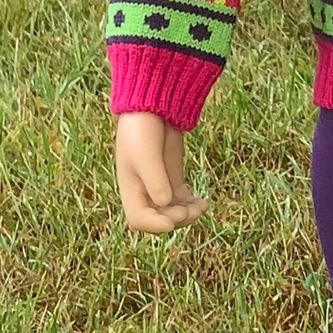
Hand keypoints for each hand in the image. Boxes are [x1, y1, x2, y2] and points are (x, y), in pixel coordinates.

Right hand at [114, 112, 207, 232]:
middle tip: (192, 211)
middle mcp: (143, 190)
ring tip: (202, 207)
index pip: (138, 219)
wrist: (151, 106)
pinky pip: (181, 200)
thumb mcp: (146, 155)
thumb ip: (155, 180)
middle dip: (176, 219)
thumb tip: (164, 203)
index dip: (155, 225)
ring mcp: (159, 184)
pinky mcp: (172, 176)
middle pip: (158, 218)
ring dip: (187, 214)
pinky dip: (191, 205)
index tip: (173, 222)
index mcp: (130, 188)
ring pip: (172, 211)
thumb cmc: (142, 129)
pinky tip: (202, 202)